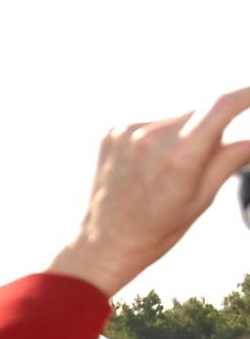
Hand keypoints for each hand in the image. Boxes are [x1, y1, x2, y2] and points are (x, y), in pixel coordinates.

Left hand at [50, 85, 249, 295]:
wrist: (104, 244)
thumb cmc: (157, 230)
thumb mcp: (202, 199)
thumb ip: (230, 160)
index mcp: (179, 156)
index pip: (222, 106)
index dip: (247, 94)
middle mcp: (151, 137)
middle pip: (200, 115)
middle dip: (208, 133)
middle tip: (194, 169)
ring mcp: (128, 132)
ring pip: (175, 120)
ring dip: (181, 136)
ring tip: (162, 174)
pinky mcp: (112, 133)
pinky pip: (150, 126)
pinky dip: (157, 140)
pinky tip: (145, 169)